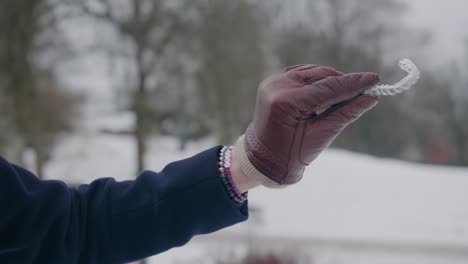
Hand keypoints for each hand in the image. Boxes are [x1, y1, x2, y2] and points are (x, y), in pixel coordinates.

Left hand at [234, 64, 379, 187]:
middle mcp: (278, 86)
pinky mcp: (273, 81)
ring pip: (312, 72)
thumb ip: (346, 113)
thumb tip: (370, 97)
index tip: (375, 79)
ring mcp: (273, 82)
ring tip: (347, 94)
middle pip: (321, 76)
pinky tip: (328, 89)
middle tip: (365, 90)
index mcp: (287, 102)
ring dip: (331, 80)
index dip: (353, 84)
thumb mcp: (321, 136)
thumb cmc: (290, 154)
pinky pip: (301, 73)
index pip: (328, 88)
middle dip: (344, 82)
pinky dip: (316, 79)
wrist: (262, 159)